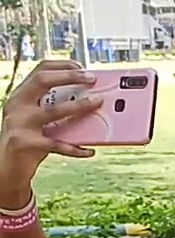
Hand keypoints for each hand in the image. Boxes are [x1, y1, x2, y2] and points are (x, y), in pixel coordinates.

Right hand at [0, 60, 100, 204]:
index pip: (39, 71)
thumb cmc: (30, 139)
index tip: (82, 68)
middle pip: (43, 82)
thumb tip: (91, 101)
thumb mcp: (37, 119)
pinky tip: (90, 150)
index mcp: (21, 96)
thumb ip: (55, 109)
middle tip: (92, 79)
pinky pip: (57, 144)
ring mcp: (20, 123)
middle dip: (69, 77)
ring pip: (54, 110)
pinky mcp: (26, 143)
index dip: (61, 66)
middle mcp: (17, 105)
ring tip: (98, 103)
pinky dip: (76, 148)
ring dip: (79, 106)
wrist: (7, 166)